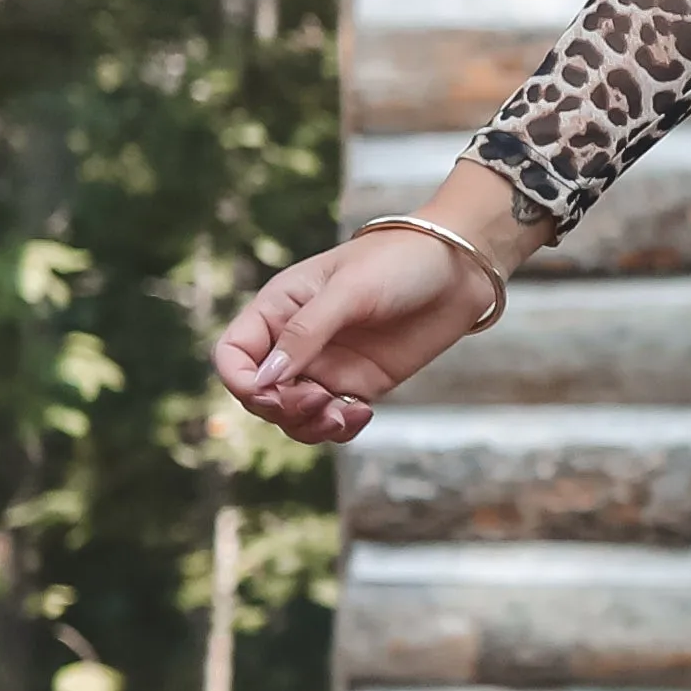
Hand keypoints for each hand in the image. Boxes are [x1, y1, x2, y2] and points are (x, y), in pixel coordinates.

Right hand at [213, 223, 499, 447]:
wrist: (457, 269)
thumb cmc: (399, 262)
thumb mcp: (348, 290)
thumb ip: (306, 333)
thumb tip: (266, 379)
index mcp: (278, 308)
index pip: (233, 355)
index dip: (240, 381)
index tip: (269, 392)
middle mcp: (295, 342)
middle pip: (260, 394)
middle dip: (280, 408)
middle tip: (319, 401)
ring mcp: (326, 366)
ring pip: (293, 415)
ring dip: (308, 426)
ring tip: (342, 414)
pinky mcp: (359, 384)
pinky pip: (332, 420)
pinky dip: (339, 428)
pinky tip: (362, 413)